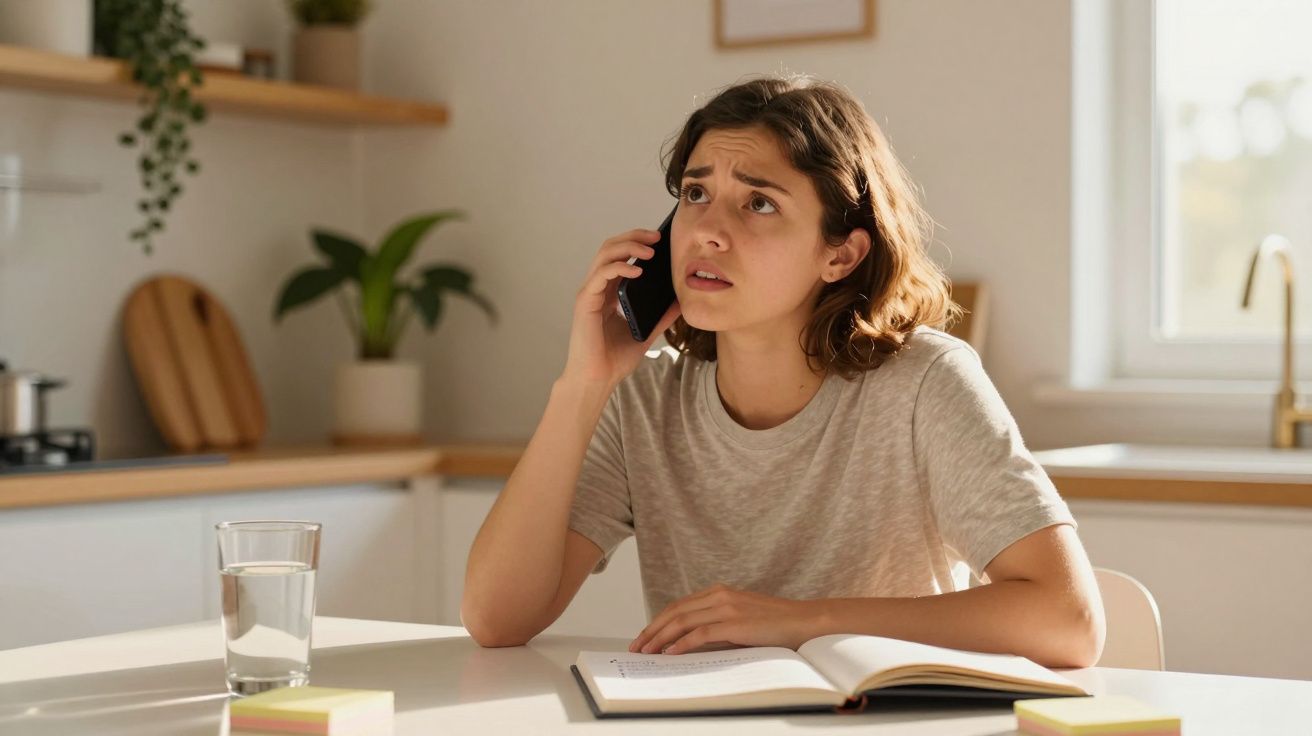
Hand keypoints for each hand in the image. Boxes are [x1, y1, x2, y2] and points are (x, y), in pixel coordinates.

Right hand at [560, 228, 681, 388]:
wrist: (598, 380)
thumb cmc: (614, 359)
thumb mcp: (647, 332)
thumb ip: (661, 316)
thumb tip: (681, 302)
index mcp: (609, 292)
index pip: (620, 256)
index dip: (637, 243)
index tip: (660, 240)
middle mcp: (597, 288)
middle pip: (611, 248)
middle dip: (634, 237)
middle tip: (657, 236)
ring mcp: (590, 293)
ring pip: (605, 255)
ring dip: (628, 247)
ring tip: (650, 250)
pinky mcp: (585, 302)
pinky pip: (601, 274)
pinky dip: (620, 267)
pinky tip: (637, 270)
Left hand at [628, 583, 824, 654]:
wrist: (804, 622)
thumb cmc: (775, 624)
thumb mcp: (741, 620)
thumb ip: (717, 625)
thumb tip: (688, 643)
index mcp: (720, 592)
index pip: (680, 606)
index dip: (659, 621)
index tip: (645, 636)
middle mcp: (720, 596)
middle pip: (675, 611)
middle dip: (652, 630)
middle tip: (637, 646)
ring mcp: (727, 608)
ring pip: (682, 621)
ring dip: (660, 638)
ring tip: (647, 652)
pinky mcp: (734, 623)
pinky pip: (700, 633)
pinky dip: (681, 643)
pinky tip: (671, 653)